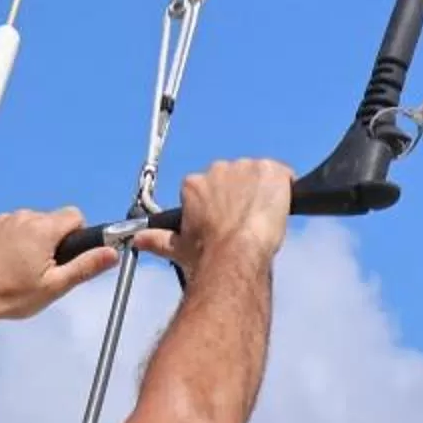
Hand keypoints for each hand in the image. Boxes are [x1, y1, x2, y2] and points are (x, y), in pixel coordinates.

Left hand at [0, 207, 120, 321]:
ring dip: (31, 240)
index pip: (75, 216)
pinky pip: (9, 227)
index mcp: (43, 228)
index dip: (77, 235)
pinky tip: (4, 263)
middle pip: (52, 221)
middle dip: (53, 241)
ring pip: (30, 224)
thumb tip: (111, 253)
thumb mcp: (54, 286)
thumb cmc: (10, 295)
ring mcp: (2, 220)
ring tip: (20, 269)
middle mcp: (23, 217)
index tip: (67, 255)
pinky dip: (11, 241)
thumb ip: (85, 266)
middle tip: (42, 270)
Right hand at [137, 159, 292, 283]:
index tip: (221, 222)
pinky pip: (283, 175)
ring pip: (258, 176)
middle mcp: (218, 169)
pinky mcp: (271, 170)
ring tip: (261, 220)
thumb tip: (137, 240)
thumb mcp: (178, 249)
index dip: (218, 205)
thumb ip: (157, 240)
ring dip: (261, 193)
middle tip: (243, 223)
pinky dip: (285, 189)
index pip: (208, 187)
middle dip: (239, 196)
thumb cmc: (207, 255)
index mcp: (194, 185)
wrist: (237, 255)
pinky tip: (279, 210)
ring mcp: (246, 167)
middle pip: (234, 178)